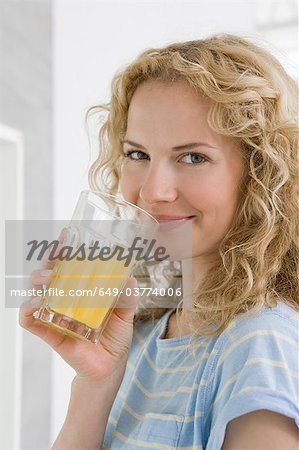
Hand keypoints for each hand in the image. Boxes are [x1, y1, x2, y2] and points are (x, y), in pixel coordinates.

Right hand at [19, 231, 137, 383]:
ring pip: (35, 291)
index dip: (65, 249)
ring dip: (37, 281)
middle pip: (48, 273)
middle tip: (56, 255)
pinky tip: (35, 305)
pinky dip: (28, 311)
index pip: (69, 265)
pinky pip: (29, 320)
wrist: (109, 366)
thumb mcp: (125, 314)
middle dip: (48, 261)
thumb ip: (127, 298)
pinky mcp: (48, 332)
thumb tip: (129, 280)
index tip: (67, 235)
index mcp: (81, 289)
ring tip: (48, 279)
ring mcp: (54, 314)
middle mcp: (64, 297)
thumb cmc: (115, 336)